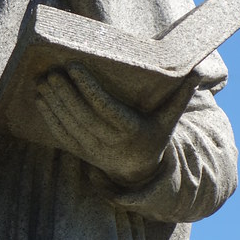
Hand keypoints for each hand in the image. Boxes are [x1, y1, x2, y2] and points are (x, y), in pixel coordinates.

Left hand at [36, 62, 197, 183]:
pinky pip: (61, 135)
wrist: (140, 172)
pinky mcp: (81, 153)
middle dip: (65, 94)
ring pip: (69, 125)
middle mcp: (110, 142)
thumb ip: (180, 96)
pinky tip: (40, 99)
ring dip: (53, 103)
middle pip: (83, 116)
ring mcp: (93, 150)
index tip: (74, 67)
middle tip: (52, 72)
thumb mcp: (168, 120)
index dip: (88, 88)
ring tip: (42, 81)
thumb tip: (199, 72)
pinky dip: (49, 117)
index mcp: (130, 130)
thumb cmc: (153, 137)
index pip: (105, 107)